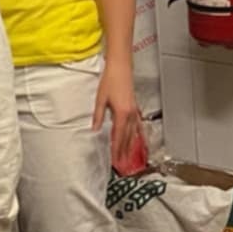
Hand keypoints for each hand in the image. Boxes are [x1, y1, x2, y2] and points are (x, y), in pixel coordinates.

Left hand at [93, 61, 144, 175]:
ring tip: (130, 156)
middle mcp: (130, 114)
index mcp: (121, 113)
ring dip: (131, 145)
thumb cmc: (111, 80)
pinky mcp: (135, 108)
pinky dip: (138, 134)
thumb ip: (98, 116)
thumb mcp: (100, 99)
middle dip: (124, 151)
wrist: (121, 68)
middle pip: (127, 137)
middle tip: (122, 164)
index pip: (118, 136)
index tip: (115, 160)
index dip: (116, 149)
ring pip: (134, 133)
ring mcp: (134, 111)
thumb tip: (95, 129)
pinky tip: (138, 139)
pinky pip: (138, 125)